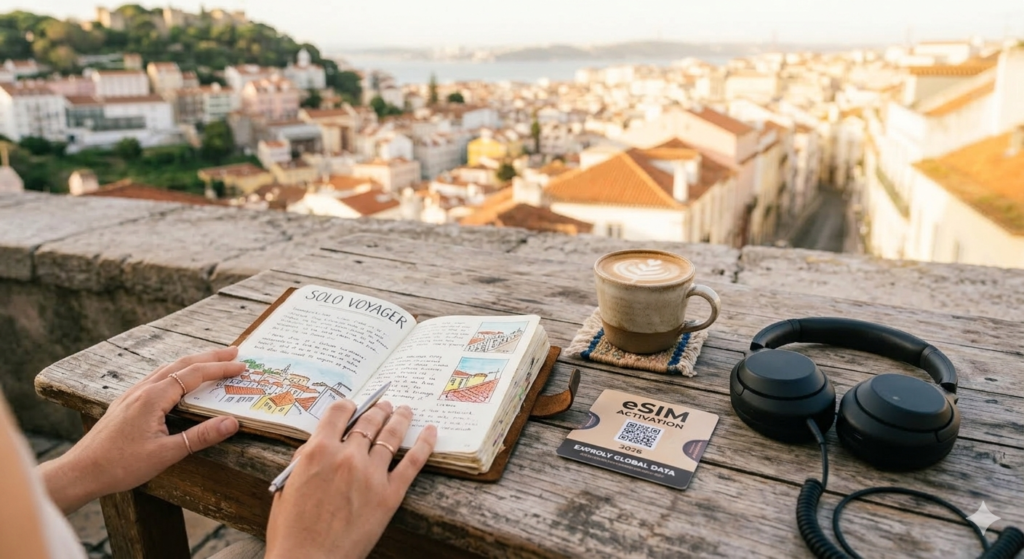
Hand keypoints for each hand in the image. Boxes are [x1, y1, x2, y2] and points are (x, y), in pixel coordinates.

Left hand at [38, 346, 243, 512]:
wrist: (81, 471)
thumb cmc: (120, 465)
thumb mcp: (166, 453)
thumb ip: (200, 436)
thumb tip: (231, 423)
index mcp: (153, 397)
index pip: (193, 374)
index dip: (219, 369)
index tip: (241, 366)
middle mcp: (142, 390)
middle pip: (181, 364)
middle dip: (210, 357)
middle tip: (234, 353)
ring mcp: (132, 394)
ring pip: (167, 369)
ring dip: (193, 362)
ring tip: (212, 361)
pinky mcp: (126, 403)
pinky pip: (156, 378)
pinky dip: (176, 372)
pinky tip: (178, 379)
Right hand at [265, 400, 436, 558]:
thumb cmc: (292, 529)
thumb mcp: (288, 485)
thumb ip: (304, 460)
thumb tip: (318, 445)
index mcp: (318, 451)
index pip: (338, 412)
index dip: (348, 405)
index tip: (353, 406)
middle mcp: (347, 456)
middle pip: (369, 420)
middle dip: (377, 409)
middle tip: (385, 405)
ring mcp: (371, 474)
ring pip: (391, 435)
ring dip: (400, 418)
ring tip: (404, 411)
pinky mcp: (390, 494)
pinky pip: (413, 462)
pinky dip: (424, 443)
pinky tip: (430, 431)